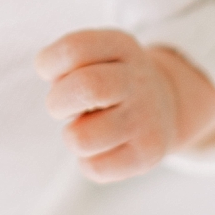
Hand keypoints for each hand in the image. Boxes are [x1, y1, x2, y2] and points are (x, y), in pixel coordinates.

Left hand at [35, 29, 214, 181]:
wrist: (166, 106)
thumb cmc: (112, 80)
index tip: (54, 75)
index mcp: (121, 46)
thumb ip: (68, 63)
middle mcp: (138, 80)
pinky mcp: (147, 155)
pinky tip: (102, 148)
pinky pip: (94, 168)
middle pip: (85, 87)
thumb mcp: (97, 54)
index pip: (73, 49)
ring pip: (80, 138)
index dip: (49, 65)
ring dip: (72, 136)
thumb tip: (58, 95)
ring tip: (87, 129)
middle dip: (57, 103)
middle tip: (63, 107)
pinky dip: (87, 161)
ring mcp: (146, 118)